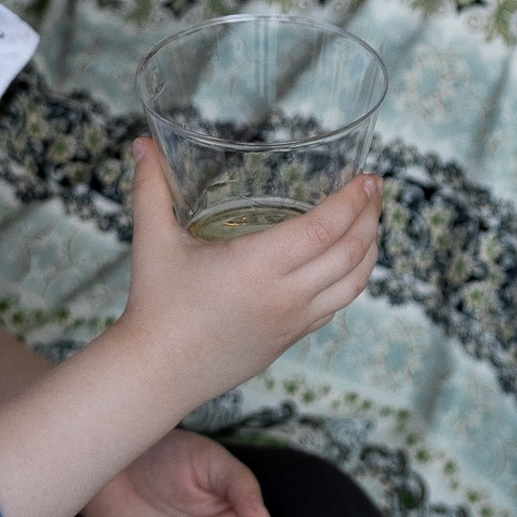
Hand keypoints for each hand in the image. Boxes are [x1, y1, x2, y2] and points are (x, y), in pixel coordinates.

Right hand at [116, 136, 379, 414]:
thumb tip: (142, 143)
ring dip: (370, 248)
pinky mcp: (290, 339)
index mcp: (257, 265)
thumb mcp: (152, 241)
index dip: (353, 200)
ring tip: (371, 221)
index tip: (367, 178)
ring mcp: (292, 321)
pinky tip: (350, 261)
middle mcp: (284, 295)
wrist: (157, 372)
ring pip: (354, 283)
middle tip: (375, 189)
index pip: (325, 228)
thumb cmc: (155, 306)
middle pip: (351, 252)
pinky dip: (354, 278)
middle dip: (371, 216)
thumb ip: (151, 188)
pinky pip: (337, 306)